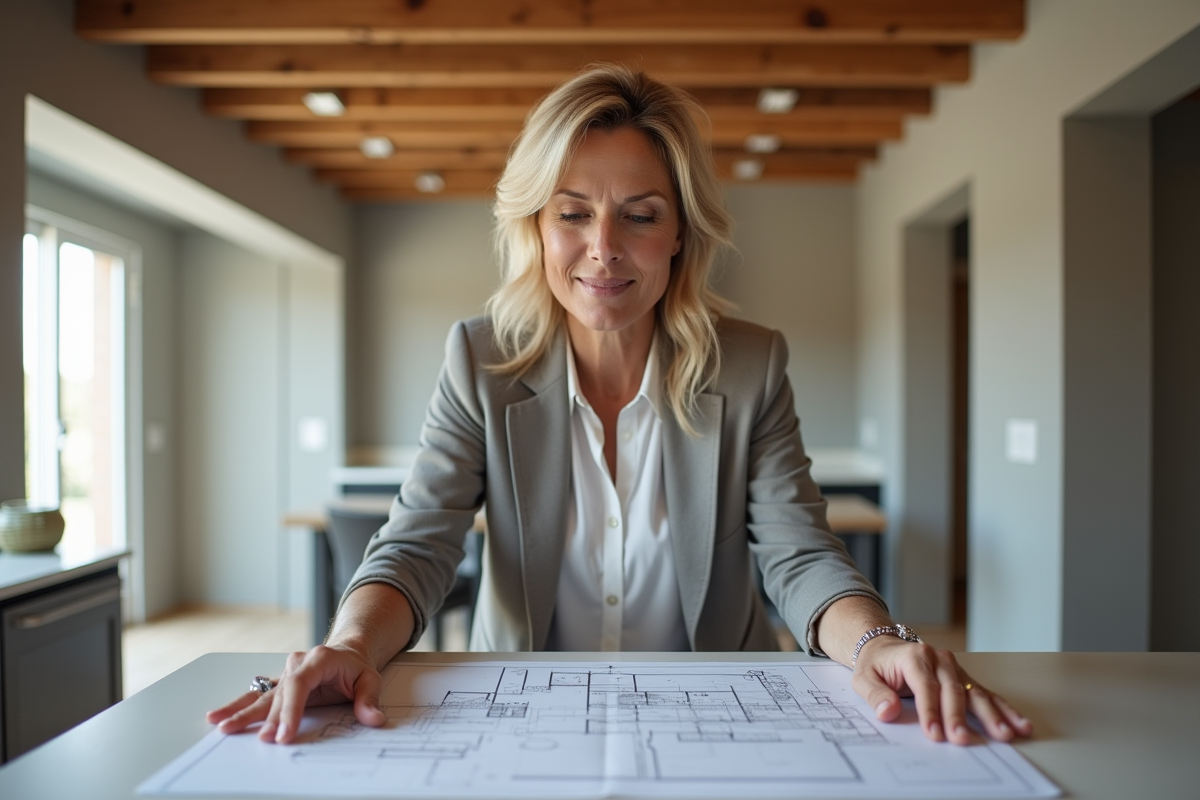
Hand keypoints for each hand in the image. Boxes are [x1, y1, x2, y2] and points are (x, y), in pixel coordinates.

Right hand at [205, 644, 386, 743]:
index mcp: (318, 659)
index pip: (300, 684)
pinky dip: (239, 706)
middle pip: (280, 693)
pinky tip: (219, 716)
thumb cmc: (356, 666)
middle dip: (271, 718)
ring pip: (262, 694)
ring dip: (243, 711)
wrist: (348, 652)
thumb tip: (374, 719)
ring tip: (222, 725)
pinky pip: (258, 696)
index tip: (285, 733)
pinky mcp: (280, 685)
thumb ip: (369, 700)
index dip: (291, 710)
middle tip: (264, 740)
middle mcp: (297, 664)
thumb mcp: (370, 678)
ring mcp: (286, 674)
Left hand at [851, 637, 1032, 744]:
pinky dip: (1003, 710)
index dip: (931, 712)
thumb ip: (875, 694)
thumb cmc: (876, 664)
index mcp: (914, 657)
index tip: (935, 734)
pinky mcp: (964, 678)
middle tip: (963, 740)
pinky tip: (1019, 724)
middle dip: (959, 717)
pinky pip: (985, 694)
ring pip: (975, 692)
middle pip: (952, 690)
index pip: (925, 687)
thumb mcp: (864, 677)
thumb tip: (888, 711)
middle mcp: (939, 659)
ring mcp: (955, 668)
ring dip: (992, 715)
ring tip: (1006, 734)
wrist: (885, 647)